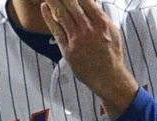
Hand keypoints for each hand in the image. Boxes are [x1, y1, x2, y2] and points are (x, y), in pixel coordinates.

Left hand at [41, 0, 138, 117]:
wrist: (108, 77)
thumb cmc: (111, 55)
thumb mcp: (112, 31)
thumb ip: (101, 17)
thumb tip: (91, 4)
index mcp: (101, 23)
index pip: (85, 0)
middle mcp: (89, 29)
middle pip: (71, 4)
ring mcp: (77, 40)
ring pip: (61, 15)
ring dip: (52, 1)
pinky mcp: (68, 50)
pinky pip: (56, 30)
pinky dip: (49, 17)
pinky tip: (44, 8)